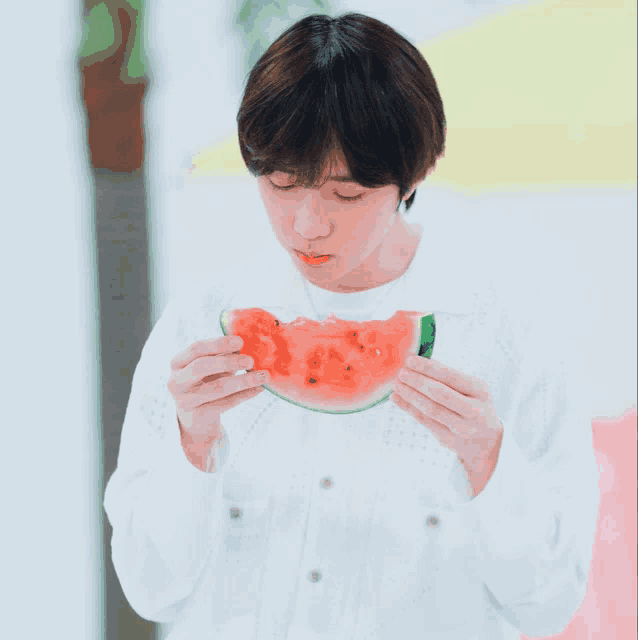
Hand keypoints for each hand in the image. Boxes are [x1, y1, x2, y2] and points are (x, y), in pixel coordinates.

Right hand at [167, 335, 269, 443]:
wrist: (196, 418)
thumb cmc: (206, 383)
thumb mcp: (212, 366)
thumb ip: (224, 354)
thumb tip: (250, 342)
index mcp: (178, 362)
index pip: (196, 348)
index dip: (218, 344)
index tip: (240, 341)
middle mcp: (176, 381)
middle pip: (201, 367)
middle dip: (228, 362)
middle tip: (251, 360)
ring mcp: (185, 400)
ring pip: (217, 388)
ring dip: (244, 381)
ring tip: (263, 376)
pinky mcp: (198, 415)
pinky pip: (226, 403)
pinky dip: (245, 395)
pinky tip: (259, 389)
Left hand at [392, 355, 503, 494]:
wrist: (487, 441)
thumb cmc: (474, 405)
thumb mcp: (471, 388)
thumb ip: (448, 375)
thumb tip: (420, 360)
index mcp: (480, 391)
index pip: (451, 376)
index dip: (428, 368)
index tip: (410, 360)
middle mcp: (474, 410)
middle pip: (440, 394)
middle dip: (417, 381)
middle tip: (401, 373)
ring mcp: (463, 428)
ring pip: (431, 410)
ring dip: (410, 395)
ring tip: (396, 385)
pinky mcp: (449, 439)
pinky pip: (425, 422)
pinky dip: (409, 408)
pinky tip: (397, 398)